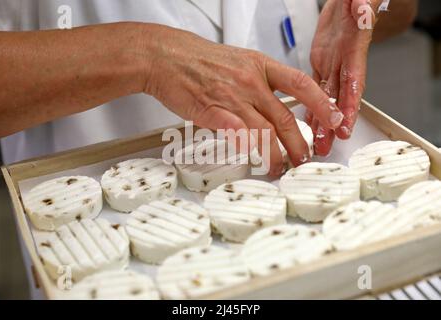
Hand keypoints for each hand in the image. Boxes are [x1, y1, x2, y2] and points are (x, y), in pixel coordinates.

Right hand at [142, 24, 343, 174]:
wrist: (167, 56)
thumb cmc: (199, 60)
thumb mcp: (238, 61)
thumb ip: (258, 83)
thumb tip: (271, 105)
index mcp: (260, 66)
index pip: (301, 84)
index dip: (322, 103)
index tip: (335, 117)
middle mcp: (250, 81)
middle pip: (285, 117)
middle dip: (299, 143)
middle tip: (304, 158)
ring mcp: (231, 96)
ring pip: (264, 130)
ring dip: (275, 154)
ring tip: (279, 167)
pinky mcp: (211, 110)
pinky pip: (234, 130)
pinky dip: (246, 144)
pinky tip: (253, 155)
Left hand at [308, 0, 380, 155]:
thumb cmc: (358, 0)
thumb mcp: (360, 2)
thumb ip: (362, 8)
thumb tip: (362, 10)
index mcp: (354, 50)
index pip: (353, 81)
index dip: (349, 104)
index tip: (345, 123)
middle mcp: (345, 63)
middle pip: (340, 97)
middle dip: (334, 123)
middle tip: (328, 144)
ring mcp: (334, 64)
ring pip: (327, 97)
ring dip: (322, 120)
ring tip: (318, 142)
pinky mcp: (322, 62)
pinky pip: (316, 87)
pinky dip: (311, 104)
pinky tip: (307, 120)